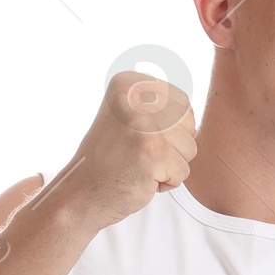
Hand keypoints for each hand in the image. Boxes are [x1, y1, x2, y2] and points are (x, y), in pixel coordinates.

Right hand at [70, 71, 197, 228]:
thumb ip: (159, 110)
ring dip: (169, 167)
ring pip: (190, 149)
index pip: (182, 102)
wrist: (82, 192)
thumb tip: (193, 122)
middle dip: (172, 148)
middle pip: (188, 124)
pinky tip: (139, 179)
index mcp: (129, 83)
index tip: (138, 139)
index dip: (171, 129)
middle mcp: (135, 97)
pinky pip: (182, 173)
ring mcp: (144, 124)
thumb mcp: (128, 119)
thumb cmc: (110, 159)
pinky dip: (165, 183)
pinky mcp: (152, 152)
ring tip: (138, 167)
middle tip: (138, 155)